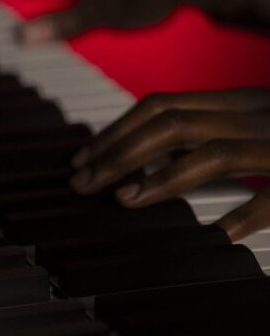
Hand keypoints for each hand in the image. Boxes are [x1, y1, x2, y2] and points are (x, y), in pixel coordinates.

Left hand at [68, 89, 269, 239]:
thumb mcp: (254, 125)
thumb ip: (207, 135)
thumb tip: (143, 156)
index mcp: (242, 101)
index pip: (162, 106)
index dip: (116, 131)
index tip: (83, 158)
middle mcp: (259, 114)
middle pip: (173, 125)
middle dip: (119, 154)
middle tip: (84, 183)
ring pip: (215, 154)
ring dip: (162, 178)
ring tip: (124, 200)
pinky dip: (247, 213)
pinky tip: (219, 234)